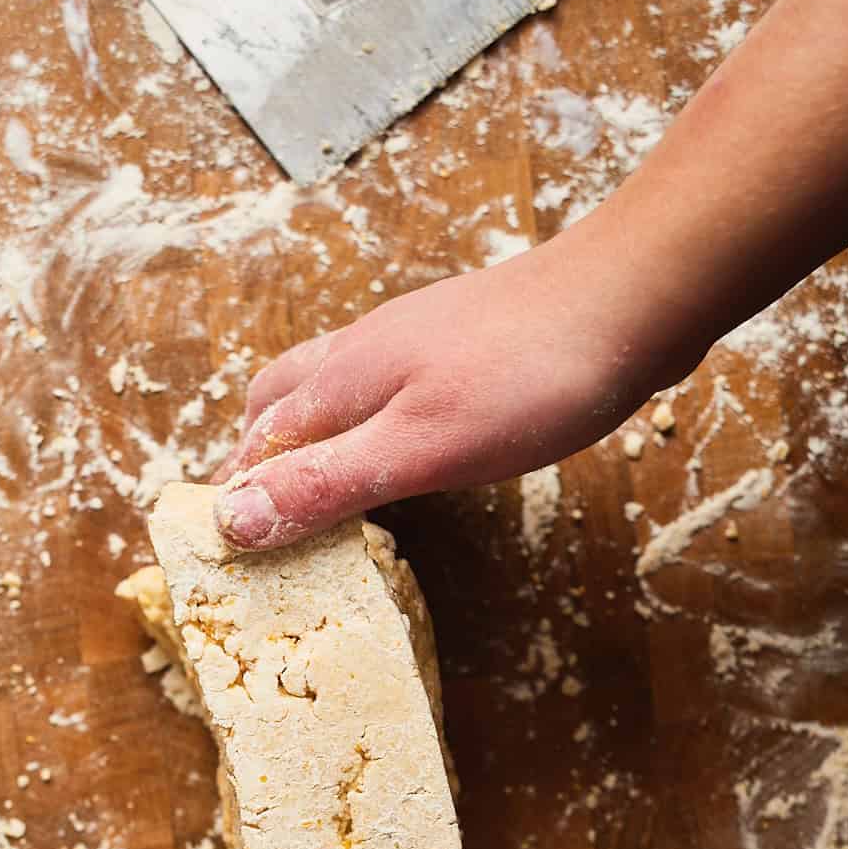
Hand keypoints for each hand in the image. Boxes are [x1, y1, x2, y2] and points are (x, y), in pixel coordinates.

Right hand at [212, 211, 692, 549]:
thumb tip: (232, 519)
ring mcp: (408, 340)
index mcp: (340, 381)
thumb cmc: (530, 377)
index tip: (218, 550)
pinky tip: (395, 442)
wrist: (629, 298)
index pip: (256, 445)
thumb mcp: (419, 449)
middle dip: (253, 456)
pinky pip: (379, 381)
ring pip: (326, 386)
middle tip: (253, 515)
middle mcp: (361, 352)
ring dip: (304, 433)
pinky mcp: (455, 341)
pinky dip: (359, 419)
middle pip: (276, 404)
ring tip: (308, 481)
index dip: (231, 497)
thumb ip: (327, 482)